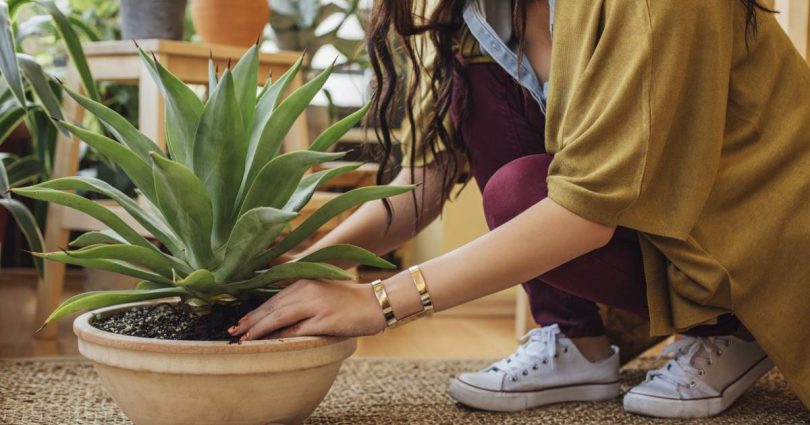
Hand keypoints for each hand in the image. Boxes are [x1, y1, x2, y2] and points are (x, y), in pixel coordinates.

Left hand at [227, 279, 386, 339]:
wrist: (376, 303)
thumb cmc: (350, 300)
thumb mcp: (323, 290)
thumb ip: (302, 296)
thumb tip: (279, 314)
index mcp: (305, 281)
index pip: (273, 298)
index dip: (255, 311)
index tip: (240, 322)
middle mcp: (307, 290)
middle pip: (272, 307)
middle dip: (251, 321)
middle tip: (234, 332)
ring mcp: (316, 305)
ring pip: (279, 318)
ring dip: (259, 330)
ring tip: (245, 340)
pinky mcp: (325, 320)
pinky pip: (296, 331)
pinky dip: (280, 337)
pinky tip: (269, 343)